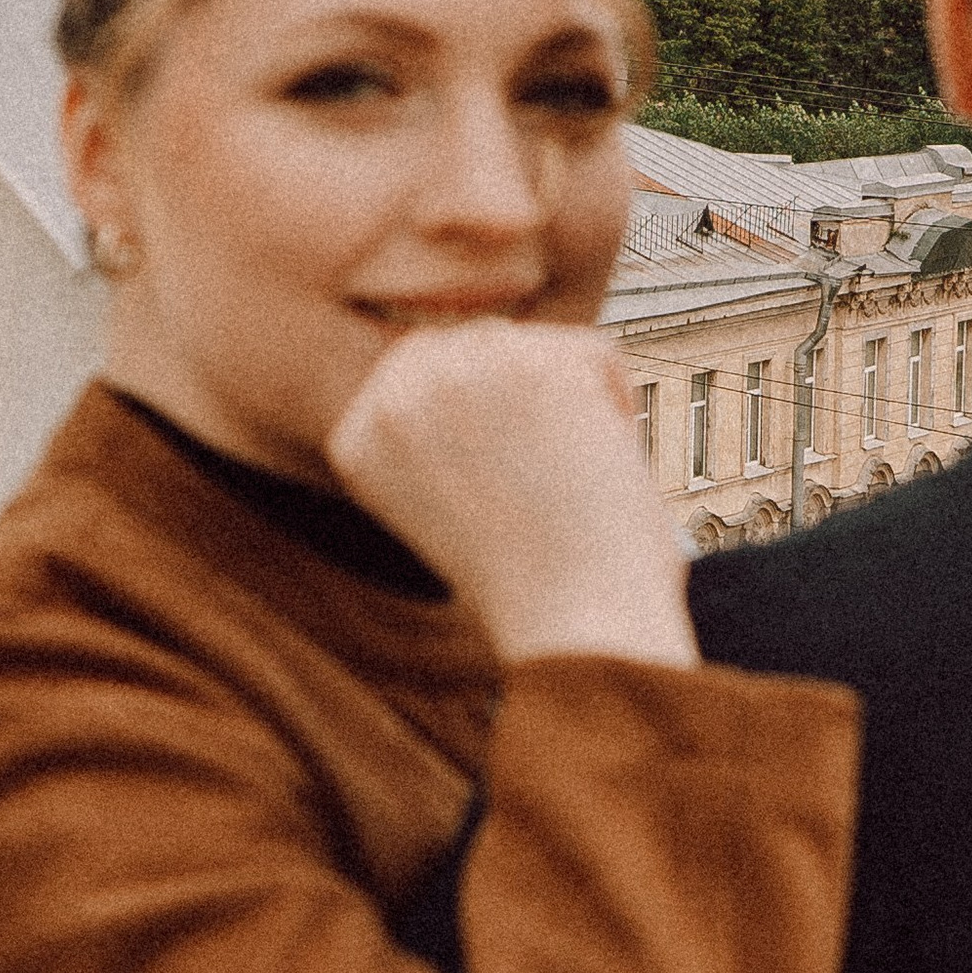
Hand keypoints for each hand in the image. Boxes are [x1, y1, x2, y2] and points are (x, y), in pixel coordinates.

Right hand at [329, 321, 696, 669]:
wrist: (571, 628)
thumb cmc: (527, 586)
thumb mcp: (443, 502)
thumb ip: (442, 431)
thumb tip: (489, 372)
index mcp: (356, 436)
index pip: (425, 372)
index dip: (485, 418)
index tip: (504, 483)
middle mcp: (393, 393)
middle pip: (482, 344)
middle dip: (528, 398)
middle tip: (549, 479)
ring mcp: (461, 372)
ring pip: (538, 344)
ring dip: (570, 402)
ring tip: (568, 481)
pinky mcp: (534, 363)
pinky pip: (596, 352)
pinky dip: (616, 405)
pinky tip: (601, 466)